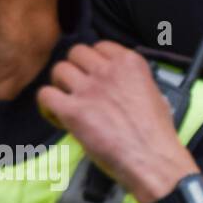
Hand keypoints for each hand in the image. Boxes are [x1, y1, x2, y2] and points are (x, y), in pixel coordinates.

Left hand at [37, 41, 194, 202]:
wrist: (152, 157)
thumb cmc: (157, 131)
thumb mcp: (154, 93)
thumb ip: (133, 81)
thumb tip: (121, 86)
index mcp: (131, 63)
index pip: (100, 46)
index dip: (93, 61)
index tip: (95, 76)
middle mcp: (108, 70)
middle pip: (75, 53)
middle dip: (75, 69)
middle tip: (78, 89)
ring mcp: (89, 89)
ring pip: (58, 70)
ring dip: (60, 85)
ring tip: (67, 103)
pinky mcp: (73, 111)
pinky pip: (46, 95)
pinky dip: (47, 106)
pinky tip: (59, 117)